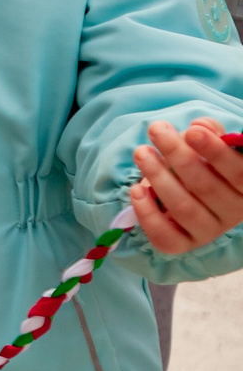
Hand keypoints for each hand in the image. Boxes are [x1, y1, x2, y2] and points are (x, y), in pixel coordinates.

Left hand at [131, 117, 242, 253]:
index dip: (216, 152)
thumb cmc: (202, 160)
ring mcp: (209, 231)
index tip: (191, 130)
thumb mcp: (209, 142)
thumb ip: (209, 132)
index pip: (238, 173)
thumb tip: (200, 126)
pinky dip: (148, 214)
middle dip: (176, 154)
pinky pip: (166, 238)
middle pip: (205, 186)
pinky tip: (137, 189)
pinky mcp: (184, 243)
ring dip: (158, 177)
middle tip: (155, 130)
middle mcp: (232, 213)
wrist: (187, 187)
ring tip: (142, 152)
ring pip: (183, 209)